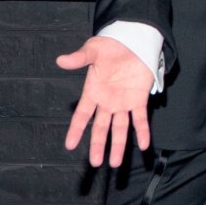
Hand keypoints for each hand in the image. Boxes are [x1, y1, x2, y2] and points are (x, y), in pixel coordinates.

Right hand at [59, 36, 154, 166]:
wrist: (132, 41)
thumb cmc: (110, 46)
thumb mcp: (93, 50)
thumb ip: (79, 58)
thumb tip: (60, 60)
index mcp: (93, 92)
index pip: (81, 115)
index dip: (76, 130)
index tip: (69, 145)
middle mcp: (107, 102)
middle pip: (100, 128)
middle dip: (98, 145)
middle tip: (94, 163)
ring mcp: (123, 102)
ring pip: (120, 128)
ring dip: (118, 145)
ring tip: (115, 163)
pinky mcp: (139, 99)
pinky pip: (141, 119)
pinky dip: (143, 131)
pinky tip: (144, 145)